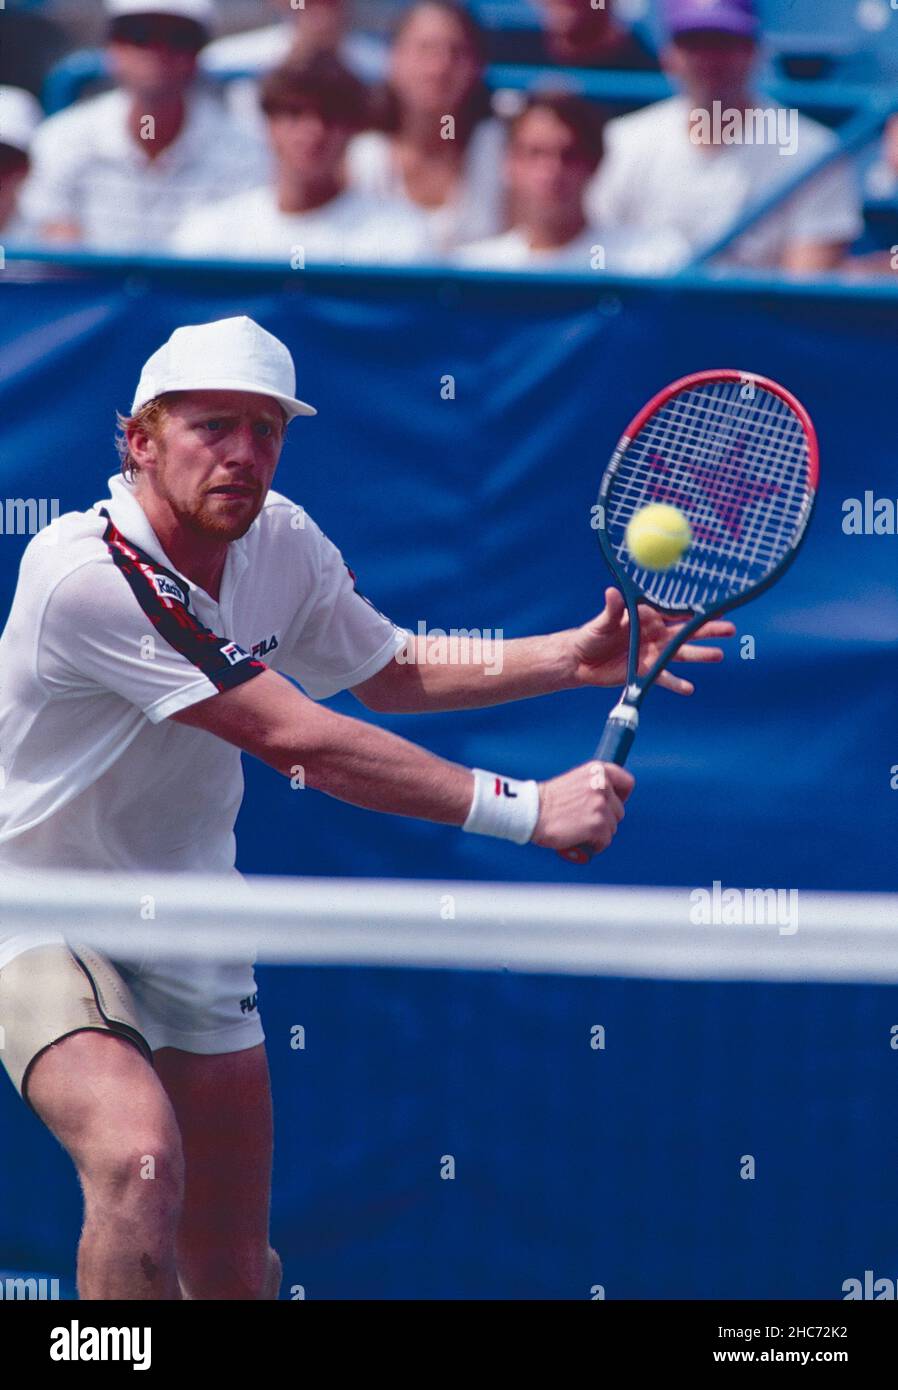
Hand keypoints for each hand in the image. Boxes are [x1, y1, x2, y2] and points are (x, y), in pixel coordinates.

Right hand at [532, 761, 634, 854]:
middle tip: (584, 821)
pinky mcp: (597, 825)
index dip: (621, 797)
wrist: (530, 811)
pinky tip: (579, 840)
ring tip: (578, 829)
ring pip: (612, 827)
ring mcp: (600, 805)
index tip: (612, 804)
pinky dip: (594, 845)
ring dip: (598, 833)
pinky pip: (605, 841)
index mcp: (597, 770)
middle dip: (605, 819)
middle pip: (619, 811)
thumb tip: (611, 800)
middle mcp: (602, 785)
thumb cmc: (549, 801)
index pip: (627, 782)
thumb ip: (594, 786)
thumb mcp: (575, 782)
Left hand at [568, 587, 735, 695]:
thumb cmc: (590, 635)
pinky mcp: (646, 672)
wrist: (580, 661)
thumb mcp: (601, 622)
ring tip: (720, 655)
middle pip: (686, 632)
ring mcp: (653, 654)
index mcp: (647, 617)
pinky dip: (676, 683)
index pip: (675, 612)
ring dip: (700, 654)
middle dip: (708, 630)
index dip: (694, 610)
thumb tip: (612, 591)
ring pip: (681, 653)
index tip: (714, 607)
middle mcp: (655, 634)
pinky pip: (664, 678)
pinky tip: (689, 688)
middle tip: (730, 628)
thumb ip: (611, 609)